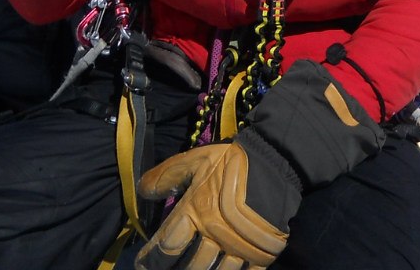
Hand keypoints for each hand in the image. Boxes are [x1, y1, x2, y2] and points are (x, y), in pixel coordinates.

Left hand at [135, 136, 295, 269]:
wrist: (277, 163)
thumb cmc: (233, 162)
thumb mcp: (196, 160)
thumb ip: (168, 175)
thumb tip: (142, 191)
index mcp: (197, 212)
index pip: (166, 246)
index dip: (150, 259)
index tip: (141, 265)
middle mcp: (215, 234)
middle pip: (189, 267)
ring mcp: (239, 247)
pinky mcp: (260, 254)